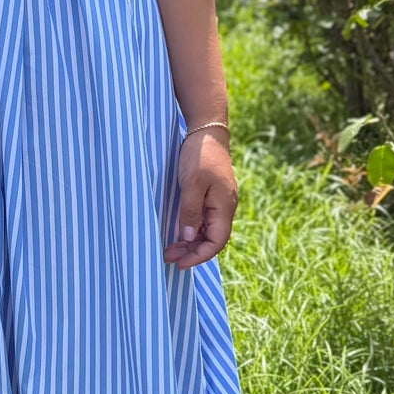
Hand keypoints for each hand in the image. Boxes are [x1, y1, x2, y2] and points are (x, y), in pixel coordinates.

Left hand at [165, 126, 235, 268]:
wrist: (206, 130)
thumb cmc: (200, 155)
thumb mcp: (191, 183)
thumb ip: (190, 211)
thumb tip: (189, 238)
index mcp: (224, 206)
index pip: (216, 242)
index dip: (199, 256)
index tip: (180, 263)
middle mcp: (224, 207)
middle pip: (212, 239)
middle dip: (191, 252)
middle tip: (168, 256)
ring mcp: (219, 201)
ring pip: (207, 230)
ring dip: (190, 242)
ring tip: (170, 248)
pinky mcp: (211, 195)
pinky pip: (204, 219)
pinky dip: (192, 229)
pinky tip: (179, 231)